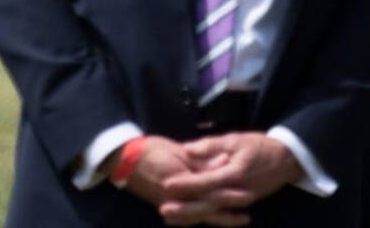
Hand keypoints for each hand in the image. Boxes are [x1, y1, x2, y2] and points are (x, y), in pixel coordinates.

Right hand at [108, 136, 247, 226]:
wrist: (121, 160)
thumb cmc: (149, 149)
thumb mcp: (176, 150)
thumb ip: (200, 159)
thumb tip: (224, 161)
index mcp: (180, 180)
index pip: (210, 188)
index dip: (230, 192)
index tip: (248, 191)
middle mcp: (176, 197)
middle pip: (207, 208)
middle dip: (229, 211)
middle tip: (249, 212)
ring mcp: (169, 205)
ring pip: (199, 217)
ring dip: (220, 220)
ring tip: (240, 220)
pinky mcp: (164, 207)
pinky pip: (187, 219)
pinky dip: (201, 221)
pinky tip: (211, 222)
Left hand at [159, 133, 301, 223]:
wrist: (287, 160)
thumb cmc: (258, 146)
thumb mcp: (235, 140)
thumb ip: (210, 145)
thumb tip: (187, 149)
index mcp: (234, 173)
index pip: (206, 181)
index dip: (186, 183)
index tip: (166, 184)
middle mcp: (238, 191)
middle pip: (208, 203)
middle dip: (185, 208)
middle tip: (163, 210)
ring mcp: (241, 200)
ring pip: (213, 211)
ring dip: (192, 215)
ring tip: (170, 218)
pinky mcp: (241, 202)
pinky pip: (220, 212)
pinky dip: (204, 216)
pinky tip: (188, 218)